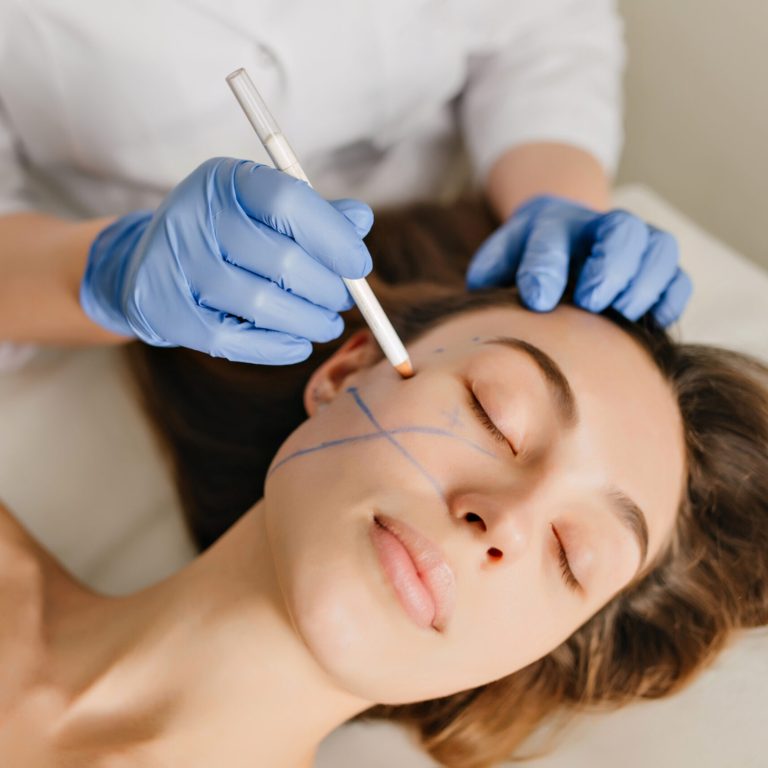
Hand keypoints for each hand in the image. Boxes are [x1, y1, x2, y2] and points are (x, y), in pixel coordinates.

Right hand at [80, 157, 372, 363]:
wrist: (144, 266)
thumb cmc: (222, 237)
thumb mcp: (262, 213)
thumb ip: (313, 215)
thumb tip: (360, 220)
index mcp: (225, 180)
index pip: (289, 202)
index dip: (334, 238)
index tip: (358, 266)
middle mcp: (193, 215)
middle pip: (282, 259)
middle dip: (328, 289)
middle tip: (343, 301)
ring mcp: (174, 264)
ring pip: (262, 303)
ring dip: (309, 322)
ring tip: (327, 325)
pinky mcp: (164, 310)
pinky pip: (233, 340)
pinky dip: (276, 347)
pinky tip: (298, 344)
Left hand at [466, 195, 691, 326]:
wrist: (563, 234)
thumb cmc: (525, 257)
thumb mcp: (500, 258)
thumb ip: (489, 273)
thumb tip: (482, 298)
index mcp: (552, 224)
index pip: (550, 238)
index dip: (545, 267)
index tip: (536, 300)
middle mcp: (600, 227)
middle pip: (621, 230)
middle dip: (608, 267)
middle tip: (589, 301)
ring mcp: (636, 243)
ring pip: (659, 248)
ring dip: (645, 282)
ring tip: (622, 312)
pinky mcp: (658, 268)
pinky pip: (679, 278)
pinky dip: (670, 299)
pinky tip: (652, 320)